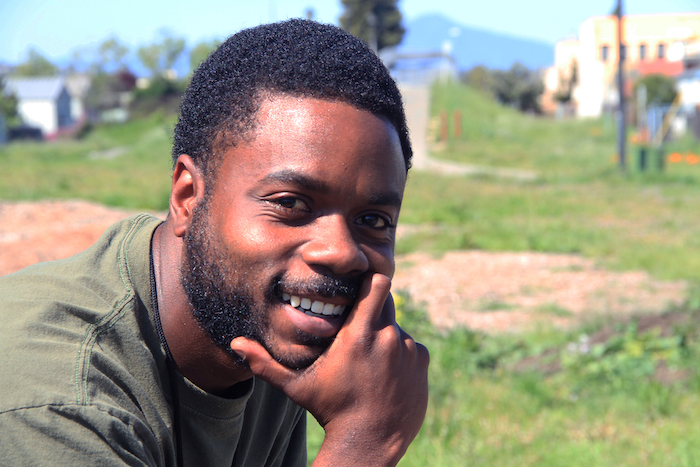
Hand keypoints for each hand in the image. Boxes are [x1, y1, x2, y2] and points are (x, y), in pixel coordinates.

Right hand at [230, 273, 429, 465]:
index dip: (370, 280)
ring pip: (396, 328)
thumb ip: (266, 363)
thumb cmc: (329, 411)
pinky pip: (410, 348)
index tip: (360, 285)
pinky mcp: (422, 362)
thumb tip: (235, 343)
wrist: (369, 444)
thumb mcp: (296, 387)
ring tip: (369, 365)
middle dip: (372, 309)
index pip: (376, 283)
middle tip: (359, 330)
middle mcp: (388, 337)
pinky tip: (385, 377)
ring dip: (384, 337)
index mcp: (359, 334)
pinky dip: (400, 356)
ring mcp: (408, 350)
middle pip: (386, 301)